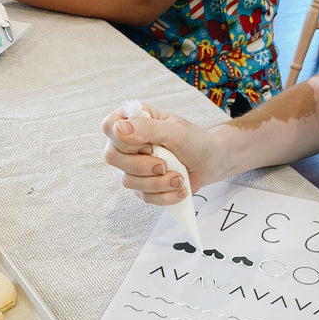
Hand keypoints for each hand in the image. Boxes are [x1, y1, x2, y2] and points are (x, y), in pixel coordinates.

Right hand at [101, 103, 226, 204]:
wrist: (209, 162)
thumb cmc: (193, 141)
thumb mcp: (174, 130)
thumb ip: (147, 128)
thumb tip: (118, 129)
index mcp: (133, 122)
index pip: (109, 127)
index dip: (123, 138)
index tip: (148, 144)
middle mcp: (127, 145)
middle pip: (112, 157)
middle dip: (142, 165)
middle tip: (164, 164)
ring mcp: (131, 168)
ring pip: (128, 181)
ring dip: (158, 183)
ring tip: (179, 177)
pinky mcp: (141, 187)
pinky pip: (143, 197)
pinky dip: (165, 195)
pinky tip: (179, 189)